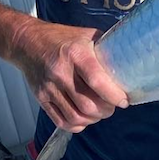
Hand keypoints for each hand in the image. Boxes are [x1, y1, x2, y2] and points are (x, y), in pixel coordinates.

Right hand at [9, 19, 127, 132]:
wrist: (26, 42)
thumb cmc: (61, 38)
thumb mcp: (87, 35)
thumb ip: (107, 47)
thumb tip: (132, 58)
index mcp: (76, 54)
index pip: (97, 81)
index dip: (114, 96)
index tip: (124, 100)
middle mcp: (61, 72)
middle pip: (88, 105)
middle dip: (106, 110)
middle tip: (113, 105)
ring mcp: (49, 87)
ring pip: (76, 116)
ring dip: (94, 119)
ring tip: (100, 112)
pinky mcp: (41, 98)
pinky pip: (61, 121)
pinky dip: (77, 125)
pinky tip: (85, 118)